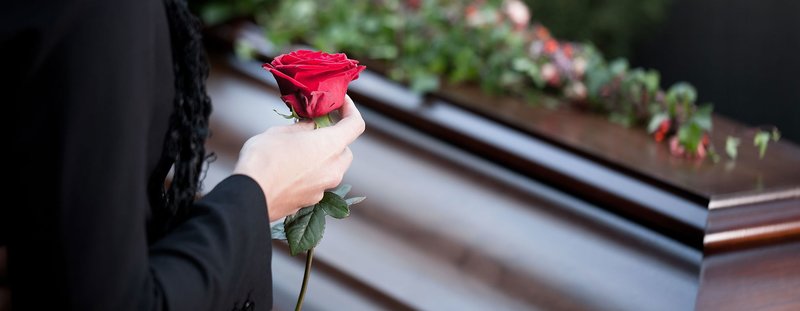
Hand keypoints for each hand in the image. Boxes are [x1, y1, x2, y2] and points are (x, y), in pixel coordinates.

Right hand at [233, 95, 364, 221]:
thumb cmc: (264, 159)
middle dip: (334, 139)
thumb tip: (311, 126)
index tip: (341, 103)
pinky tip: (290, 170)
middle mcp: (333, 169)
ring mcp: (324, 188)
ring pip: (332, 168)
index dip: (351, 110)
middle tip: (315, 129)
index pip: (355, 125)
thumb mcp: (281, 132)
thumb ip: (303, 128)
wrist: (250, 196)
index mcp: (330, 146)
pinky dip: (311, 174)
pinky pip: (318, 183)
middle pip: (345, 150)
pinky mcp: (312, 201)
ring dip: (322, 157)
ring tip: (298, 150)